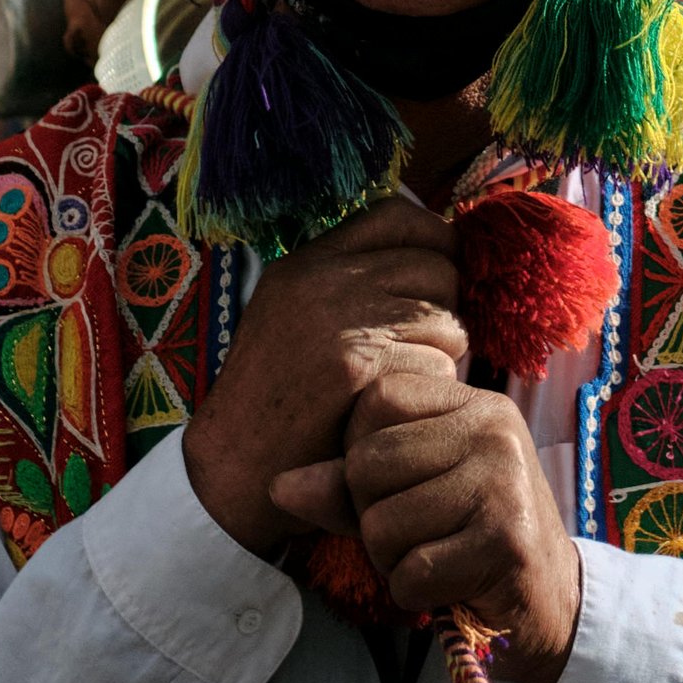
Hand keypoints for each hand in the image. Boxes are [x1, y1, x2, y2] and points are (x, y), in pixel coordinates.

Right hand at [182, 199, 466, 557]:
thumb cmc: (276, 398)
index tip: (447, 268)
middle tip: (428, 346)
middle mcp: (320, 280)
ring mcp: (338, 320)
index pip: (395, 216)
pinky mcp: (358, 366)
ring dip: (442, 356)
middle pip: (435, 268)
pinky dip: (429, 394)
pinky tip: (395, 411)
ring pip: (447, 321)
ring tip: (404, 383)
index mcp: (305, 263)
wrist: (235, 467)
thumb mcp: (292, 316)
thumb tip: (430, 253)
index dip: (435, 238)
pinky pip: (438, 366)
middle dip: (447, 308)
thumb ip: (346, 283)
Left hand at [317, 364, 584, 682]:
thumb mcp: (409, 495)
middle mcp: (493, 430)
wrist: (551, 602)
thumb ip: (344, 485)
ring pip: (382, 524)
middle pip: (367, 465)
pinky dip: (415, 594)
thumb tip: (278, 486)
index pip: (375, 400)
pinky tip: (451, 585)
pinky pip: (410, 572)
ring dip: (393, 561)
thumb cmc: (469, 537)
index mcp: (472, 403)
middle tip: (418, 535)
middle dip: (371, 516)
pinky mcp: (506, 540)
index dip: (359, 452)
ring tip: (435, 558)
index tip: (395, 486)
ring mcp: (503, 482)